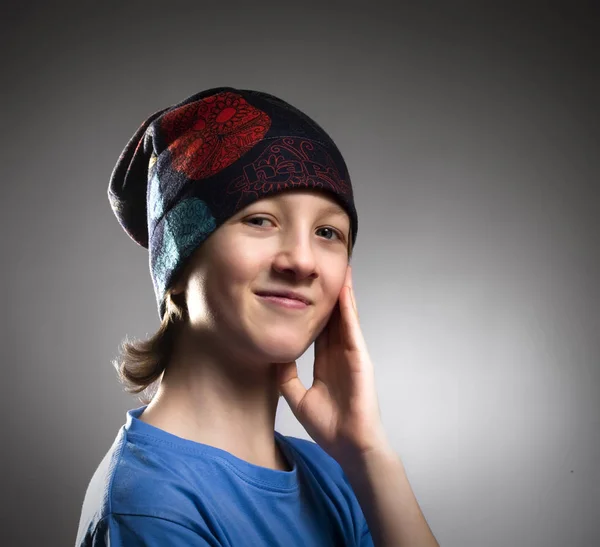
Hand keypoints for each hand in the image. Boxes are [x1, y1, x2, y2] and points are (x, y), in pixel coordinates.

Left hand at [277, 265, 389, 464]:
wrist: (350, 446)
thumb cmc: (330, 427)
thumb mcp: (297, 397)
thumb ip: (287, 376)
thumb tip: (274, 357)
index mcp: (327, 363)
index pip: (318, 330)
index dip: (313, 310)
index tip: (304, 291)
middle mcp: (340, 355)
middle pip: (332, 318)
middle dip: (327, 295)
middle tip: (320, 270)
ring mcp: (352, 354)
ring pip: (345, 317)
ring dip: (342, 293)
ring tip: (338, 268)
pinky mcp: (360, 357)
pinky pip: (353, 328)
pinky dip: (349, 308)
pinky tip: (344, 290)